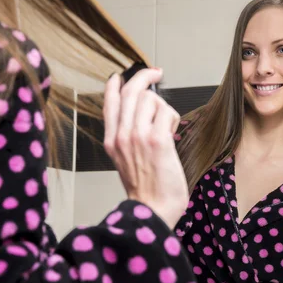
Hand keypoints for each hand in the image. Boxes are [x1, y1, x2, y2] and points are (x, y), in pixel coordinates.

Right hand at [103, 68, 188, 228]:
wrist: (152, 209)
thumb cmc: (145, 188)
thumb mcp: (124, 159)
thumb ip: (127, 135)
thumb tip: (141, 111)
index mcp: (111, 139)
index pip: (109, 101)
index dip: (116, 83)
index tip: (122, 75)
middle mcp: (121, 135)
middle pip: (130, 91)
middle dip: (145, 76)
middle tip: (156, 72)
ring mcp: (138, 136)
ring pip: (150, 98)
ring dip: (163, 106)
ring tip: (166, 125)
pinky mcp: (157, 140)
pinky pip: (166, 111)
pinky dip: (172, 117)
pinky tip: (172, 130)